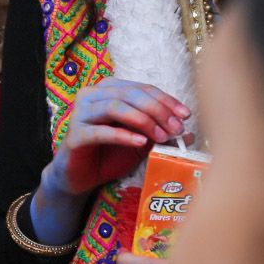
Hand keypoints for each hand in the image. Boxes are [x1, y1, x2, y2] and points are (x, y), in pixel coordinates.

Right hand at [45, 78, 188, 197]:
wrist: (81, 176)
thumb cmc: (110, 153)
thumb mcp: (141, 141)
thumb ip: (160, 133)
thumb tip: (189, 133)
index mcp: (108, 90)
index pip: (142, 88)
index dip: (166, 100)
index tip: (186, 115)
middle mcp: (91, 95)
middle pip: (130, 94)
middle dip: (157, 110)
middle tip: (176, 128)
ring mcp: (80, 113)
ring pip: (115, 107)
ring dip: (143, 120)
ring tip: (161, 136)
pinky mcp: (75, 135)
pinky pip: (101, 131)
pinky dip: (124, 136)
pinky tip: (140, 142)